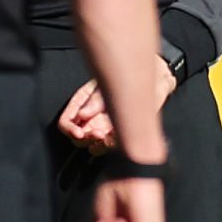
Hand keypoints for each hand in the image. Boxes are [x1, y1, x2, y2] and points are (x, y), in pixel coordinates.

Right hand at [55, 61, 176, 153]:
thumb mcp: (106, 84)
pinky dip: (111, 145)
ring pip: (92, 146)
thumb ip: (94, 101)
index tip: (78, 132)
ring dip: (96, 145)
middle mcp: (91, 118)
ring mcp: (104, 127)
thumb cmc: (128, 75)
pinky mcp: (120, 133)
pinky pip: (110, 146)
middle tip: (96, 133)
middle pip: (77, 138)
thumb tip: (82, 114)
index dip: (69, 129)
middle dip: (84, 138)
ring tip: (104, 136)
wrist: (155, 76)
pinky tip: (115, 137)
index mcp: (82, 104)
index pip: (66, 121)